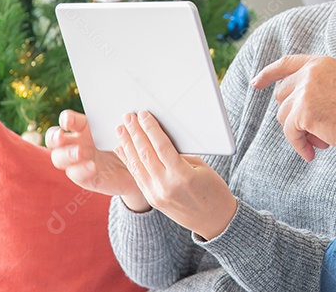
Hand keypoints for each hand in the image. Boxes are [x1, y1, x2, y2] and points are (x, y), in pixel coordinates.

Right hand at [46, 110, 144, 207]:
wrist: (139, 166)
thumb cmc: (129, 142)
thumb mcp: (125, 129)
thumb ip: (120, 119)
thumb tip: (126, 109)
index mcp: (83, 127)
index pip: (67, 120)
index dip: (65, 119)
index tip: (68, 120)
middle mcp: (76, 143)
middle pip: (53, 140)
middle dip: (55, 137)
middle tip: (62, 136)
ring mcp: (78, 161)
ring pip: (59, 158)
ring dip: (67, 155)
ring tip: (80, 152)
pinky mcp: (85, 178)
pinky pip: (76, 174)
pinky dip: (82, 170)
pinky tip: (93, 166)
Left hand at [114, 110, 237, 240]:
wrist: (214, 221)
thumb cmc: (214, 190)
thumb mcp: (201, 168)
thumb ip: (180, 155)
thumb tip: (161, 138)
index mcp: (183, 176)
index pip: (162, 147)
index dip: (151, 129)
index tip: (143, 115)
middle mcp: (166, 186)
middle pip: (146, 154)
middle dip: (136, 133)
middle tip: (128, 117)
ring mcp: (157, 195)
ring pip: (138, 165)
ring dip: (128, 145)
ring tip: (120, 129)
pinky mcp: (153, 200)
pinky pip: (137, 177)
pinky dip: (129, 161)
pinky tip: (122, 149)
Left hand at [251, 55, 335, 160]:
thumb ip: (312, 88)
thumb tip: (285, 104)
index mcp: (321, 63)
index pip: (286, 63)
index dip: (268, 73)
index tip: (256, 83)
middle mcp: (311, 71)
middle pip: (282, 94)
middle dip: (292, 115)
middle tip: (313, 130)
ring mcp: (306, 89)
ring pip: (283, 115)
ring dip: (298, 131)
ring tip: (320, 140)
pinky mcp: (303, 110)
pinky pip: (290, 132)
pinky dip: (299, 145)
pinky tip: (312, 153)